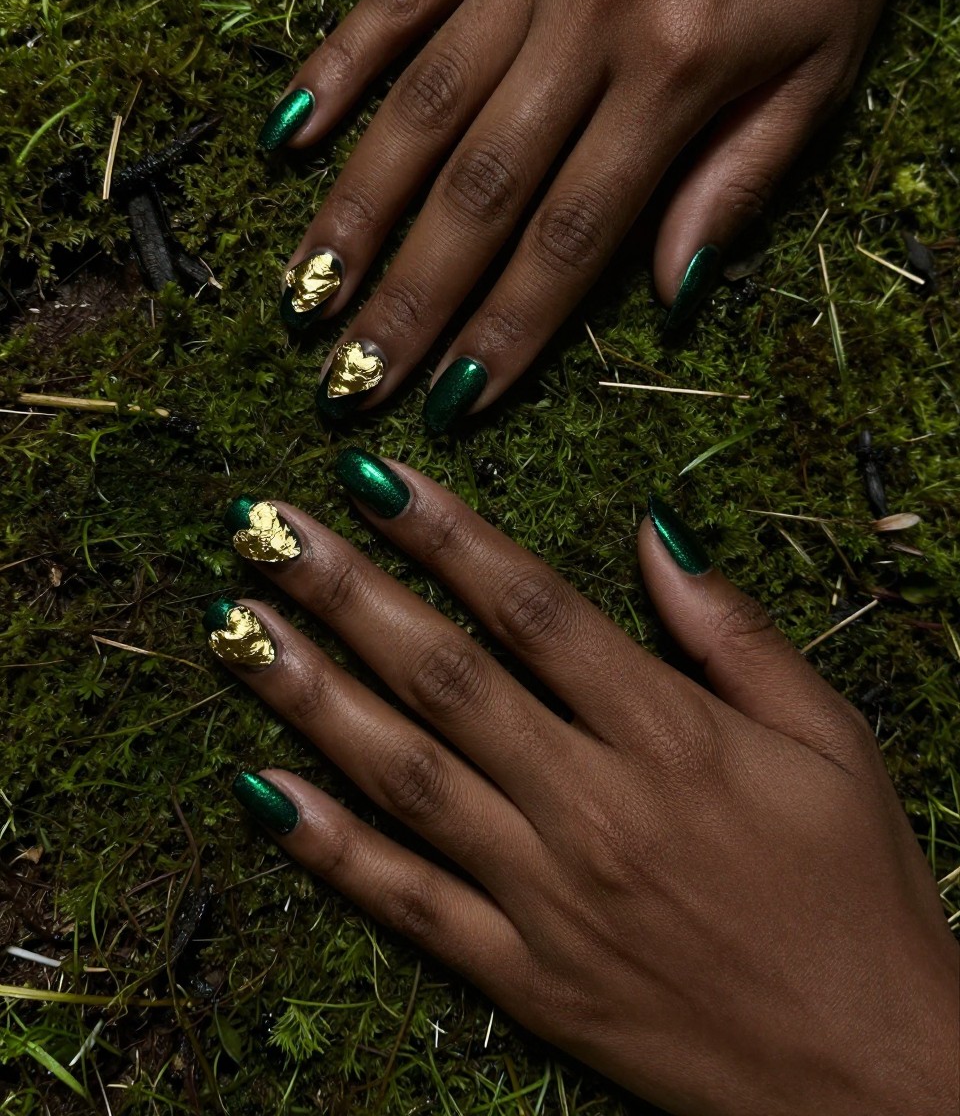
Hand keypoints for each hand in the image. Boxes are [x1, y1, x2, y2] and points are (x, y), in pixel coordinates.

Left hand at [207, 456, 957, 1115]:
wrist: (873, 1076)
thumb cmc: (858, 893)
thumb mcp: (831, 740)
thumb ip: (732, 632)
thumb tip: (654, 533)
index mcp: (671, 736)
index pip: (532, 607)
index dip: (445, 533)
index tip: (371, 477)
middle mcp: (593, 805)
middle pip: (444, 675)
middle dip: (344, 590)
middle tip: (264, 528)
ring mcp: (548, 896)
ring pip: (405, 775)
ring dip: (310, 693)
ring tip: (235, 626)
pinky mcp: (524, 977)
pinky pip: (407, 902)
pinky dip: (328, 847)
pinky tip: (259, 786)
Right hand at [260, 0, 937, 430]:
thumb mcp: (825, 63)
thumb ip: (738, 179)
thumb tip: (668, 296)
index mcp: (678, 70)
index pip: (573, 235)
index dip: (507, 328)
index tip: (450, 400)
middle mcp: (587, 19)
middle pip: (480, 190)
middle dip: (410, 298)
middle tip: (347, 380)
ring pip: (422, 106)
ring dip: (355, 212)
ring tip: (304, 296)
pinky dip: (337, 67)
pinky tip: (283, 138)